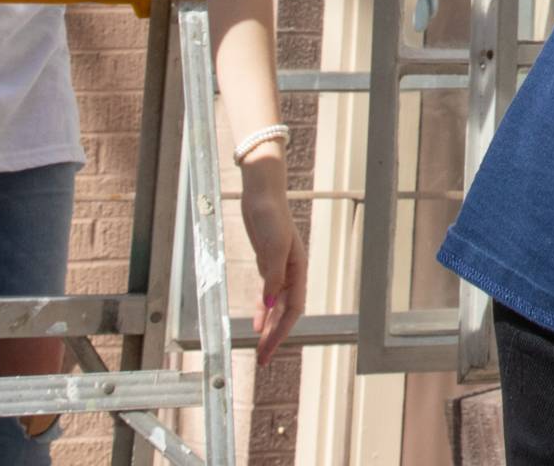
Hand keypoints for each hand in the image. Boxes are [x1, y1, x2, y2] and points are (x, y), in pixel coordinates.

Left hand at [240, 165, 304, 364]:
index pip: (292, 309)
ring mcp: (279, 269)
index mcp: (298, 269)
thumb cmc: (270, 216)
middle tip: (262, 360)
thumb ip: (272, 276)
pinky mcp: (267, 265)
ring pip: (276, 306)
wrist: (262, 193)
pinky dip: (262, 311)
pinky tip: (256, 324)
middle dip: (275, 337)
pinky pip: (267, 295)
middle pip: (285, 312)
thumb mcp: (271, 246)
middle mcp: (292, 273)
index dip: (281, 332)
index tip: (268, 350)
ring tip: (260, 348)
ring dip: (269, 327)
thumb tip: (270, 306)